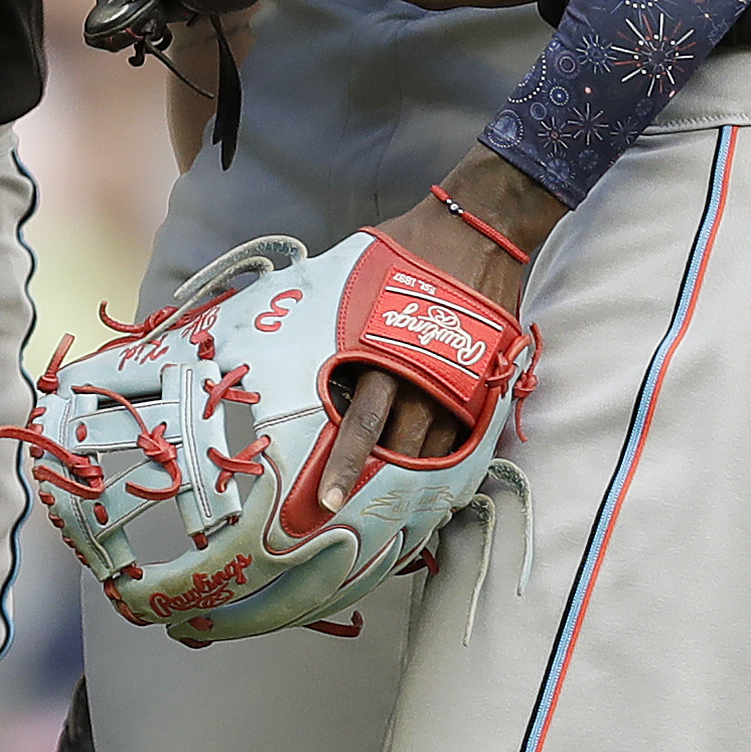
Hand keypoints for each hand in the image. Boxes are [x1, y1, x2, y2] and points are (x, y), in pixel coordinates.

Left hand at [321, 151, 563, 509]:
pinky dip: (448, 462)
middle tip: (358, 521)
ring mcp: (456, 382)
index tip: (329, 500)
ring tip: (397, 519)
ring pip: (433, 451)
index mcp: (379, 352)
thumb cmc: (405, 252)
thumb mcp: (350, 280)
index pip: (360, 424)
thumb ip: (322, 318)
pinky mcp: (483, 383)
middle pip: (399, 452)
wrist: (475, 230)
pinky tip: (434, 485)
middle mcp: (418, 376)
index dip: (344, 465)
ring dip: (415, 486)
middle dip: (378, 489)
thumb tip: (267, 321)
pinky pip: (464, 435)